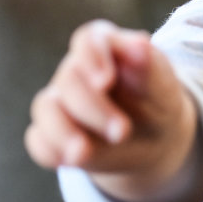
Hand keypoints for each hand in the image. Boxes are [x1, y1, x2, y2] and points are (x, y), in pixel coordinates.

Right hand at [25, 19, 202, 201]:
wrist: (155, 137)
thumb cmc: (157, 100)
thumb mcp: (162, 85)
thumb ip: (150, 65)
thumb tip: (140, 44)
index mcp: (105, 47)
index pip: (89, 40)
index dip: (92, 57)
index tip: (105, 80)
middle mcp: (77, 71)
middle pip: (68, 79)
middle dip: (92, 108)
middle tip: (122, 132)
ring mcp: (61, 102)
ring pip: (45, 108)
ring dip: (62, 132)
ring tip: (83, 154)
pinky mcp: (54, 133)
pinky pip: (40, 141)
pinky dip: (51, 151)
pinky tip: (72, 161)